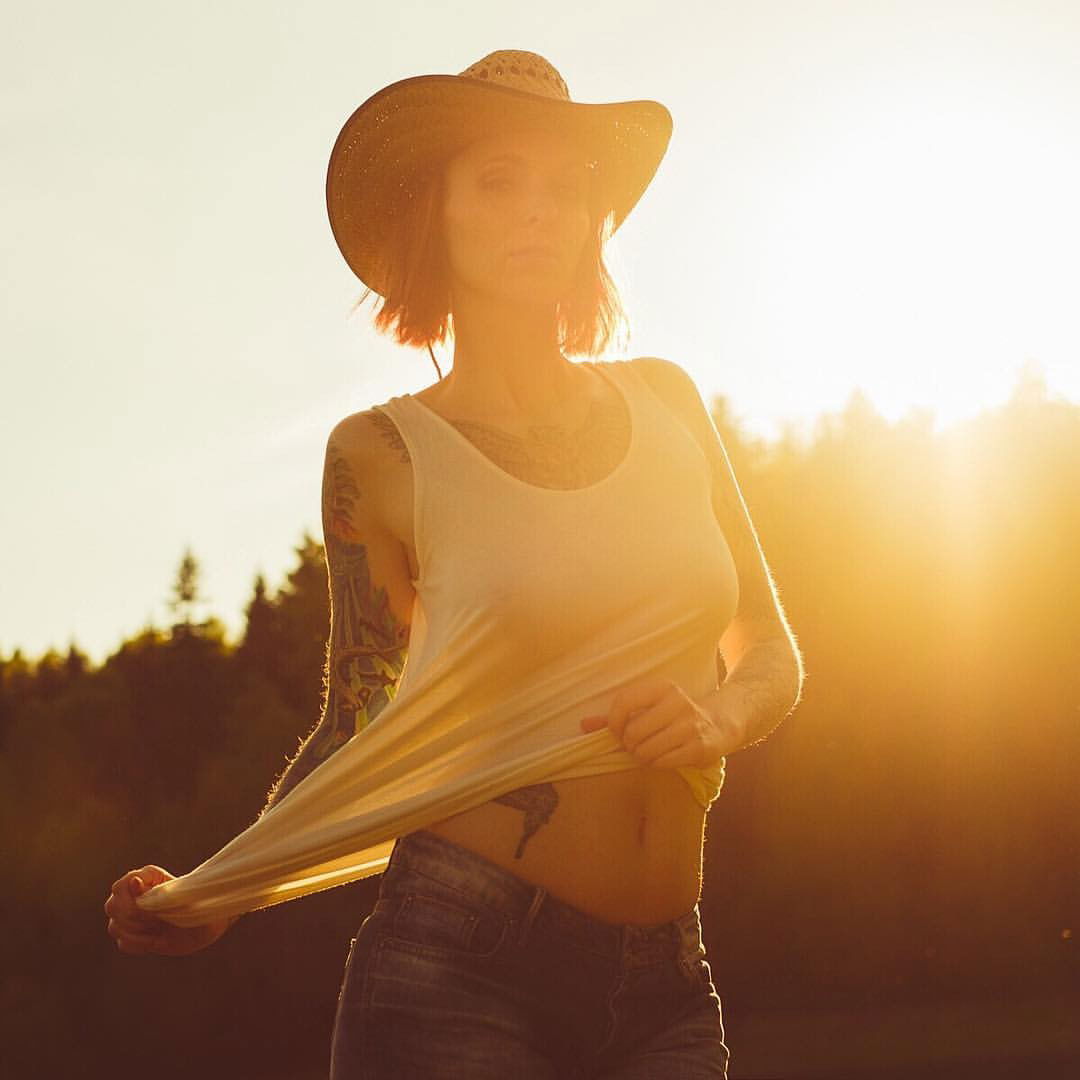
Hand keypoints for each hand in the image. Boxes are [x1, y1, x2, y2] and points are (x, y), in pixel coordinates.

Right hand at [104, 866, 235, 956]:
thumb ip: (156, 892)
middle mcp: (134, 893)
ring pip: (115, 927)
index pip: (119, 887)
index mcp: (147, 877)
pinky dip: (140, 945)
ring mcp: (131, 915)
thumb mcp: (182, 900)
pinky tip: (157, 940)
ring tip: (161, 930)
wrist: (208, 924)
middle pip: (112, 907)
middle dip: (135, 919)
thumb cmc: (200, 906)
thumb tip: (133, 881)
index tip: (154, 908)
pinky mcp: (133, 934)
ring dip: (139, 934)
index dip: (132, 902)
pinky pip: (123, 943)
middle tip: (159, 921)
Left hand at [580, 676, 743, 768]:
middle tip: (636, 745)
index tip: (616, 732)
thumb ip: (617, 716)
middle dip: (629, 744)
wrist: (718, 725)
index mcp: (662, 688)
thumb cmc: (673, 717)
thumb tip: (584, 724)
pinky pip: (662, 762)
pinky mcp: (699, 747)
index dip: (613, 723)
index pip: (624, 701)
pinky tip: (663, 757)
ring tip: (648, 751)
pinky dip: (656, 764)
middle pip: (633, 731)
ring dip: (642, 756)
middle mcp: (678, 702)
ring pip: (646, 750)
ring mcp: (690, 725)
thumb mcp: (649, 708)